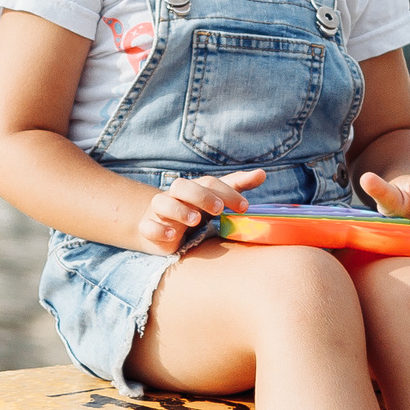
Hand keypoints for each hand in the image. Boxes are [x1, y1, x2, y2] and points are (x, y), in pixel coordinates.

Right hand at [138, 168, 265, 253]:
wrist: (161, 227)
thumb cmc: (193, 210)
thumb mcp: (215, 198)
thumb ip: (237, 186)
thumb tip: (263, 173)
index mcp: (194, 189)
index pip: (210, 182)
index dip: (228, 192)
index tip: (244, 207)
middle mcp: (176, 197)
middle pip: (182, 186)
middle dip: (200, 195)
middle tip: (218, 210)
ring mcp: (160, 213)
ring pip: (161, 203)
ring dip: (179, 210)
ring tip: (195, 221)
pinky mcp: (149, 229)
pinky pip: (147, 226)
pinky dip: (158, 229)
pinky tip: (172, 235)